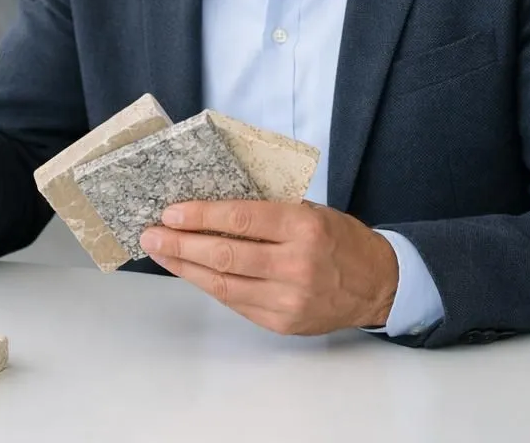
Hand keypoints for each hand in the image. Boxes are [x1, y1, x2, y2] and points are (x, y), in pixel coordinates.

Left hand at [139, 200, 398, 335]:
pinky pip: (235, 302)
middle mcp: (297, 264)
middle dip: (181, 243)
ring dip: (185, 266)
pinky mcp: (282, 322)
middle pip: (226, 254)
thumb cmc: (339, 239)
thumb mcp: (311, 211)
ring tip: (160, 252)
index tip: (171, 212)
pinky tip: (188, 272)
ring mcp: (289, 298)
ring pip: (224, 283)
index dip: (201, 216)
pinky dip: (208, 285)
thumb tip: (210, 207)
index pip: (242, 219)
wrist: (378, 285)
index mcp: (304, 226)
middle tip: (152, 233)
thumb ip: (268, 212)